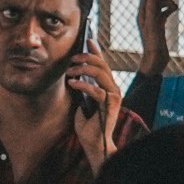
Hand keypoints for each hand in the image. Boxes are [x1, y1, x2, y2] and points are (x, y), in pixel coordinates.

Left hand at [69, 45, 123, 170]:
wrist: (94, 144)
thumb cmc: (88, 126)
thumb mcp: (83, 102)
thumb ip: (83, 89)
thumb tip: (75, 75)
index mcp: (109, 87)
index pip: (104, 64)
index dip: (96, 50)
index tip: (88, 39)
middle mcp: (114, 89)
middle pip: (102, 65)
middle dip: (86, 57)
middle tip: (72, 59)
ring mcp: (114, 96)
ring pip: (100, 73)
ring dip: (83, 70)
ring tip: (69, 72)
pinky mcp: (110, 104)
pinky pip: (96, 89)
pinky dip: (83, 84)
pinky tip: (72, 84)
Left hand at [136, 0, 174, 64]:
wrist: (155, 61)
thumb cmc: (152, 46)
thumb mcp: (153, 27)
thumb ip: (151, 11)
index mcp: (142, 17)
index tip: (165, 1)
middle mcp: (146, 18)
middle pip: (153, 0)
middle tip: (172, 4)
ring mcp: (153, 22)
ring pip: (160, 6)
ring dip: (168, 3)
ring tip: (176, 7)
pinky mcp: (159, 27)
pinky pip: (164, 13)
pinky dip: (170, 9)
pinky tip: (176, 10)